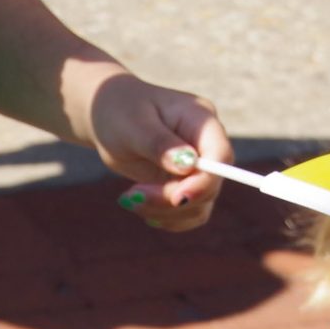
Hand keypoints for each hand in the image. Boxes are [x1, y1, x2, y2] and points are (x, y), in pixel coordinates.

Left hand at [82, 71, 231, 231]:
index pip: (220, 156)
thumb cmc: (120, 111)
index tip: (177, 197)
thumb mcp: (134, 125)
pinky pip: (187, 213)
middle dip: (171, 199)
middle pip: (210, 186)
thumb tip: (188, 164)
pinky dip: (164, 217)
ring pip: (200, 206)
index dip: (205, 181)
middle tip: (133, 194)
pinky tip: (138, 204)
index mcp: (200, 120)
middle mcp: (206, 145)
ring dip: (164, 212)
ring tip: (129, 198)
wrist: (109, 116)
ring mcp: (198, 167)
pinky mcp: (185, 185)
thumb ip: (160, 143)